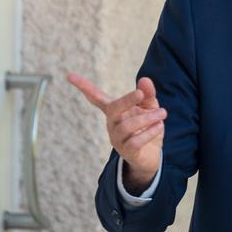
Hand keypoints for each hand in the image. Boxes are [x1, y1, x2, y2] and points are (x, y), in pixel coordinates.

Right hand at [67, 73, 165, 193]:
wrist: (152, 156)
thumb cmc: (147, 127)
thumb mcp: (150, 108)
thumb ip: (148, 95)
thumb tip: (145, 79)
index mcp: (115, 111)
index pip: (96, 97)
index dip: (84, 86)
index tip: (69, 75)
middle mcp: (112, 124)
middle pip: (113, 108)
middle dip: (127, 99)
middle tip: (141, 93)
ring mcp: (117, 139)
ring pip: (128, 126)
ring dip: (147, 118)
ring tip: (162, 113)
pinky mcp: (127, 151)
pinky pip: (135, 141)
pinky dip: (149, 132)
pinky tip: (159, 127)